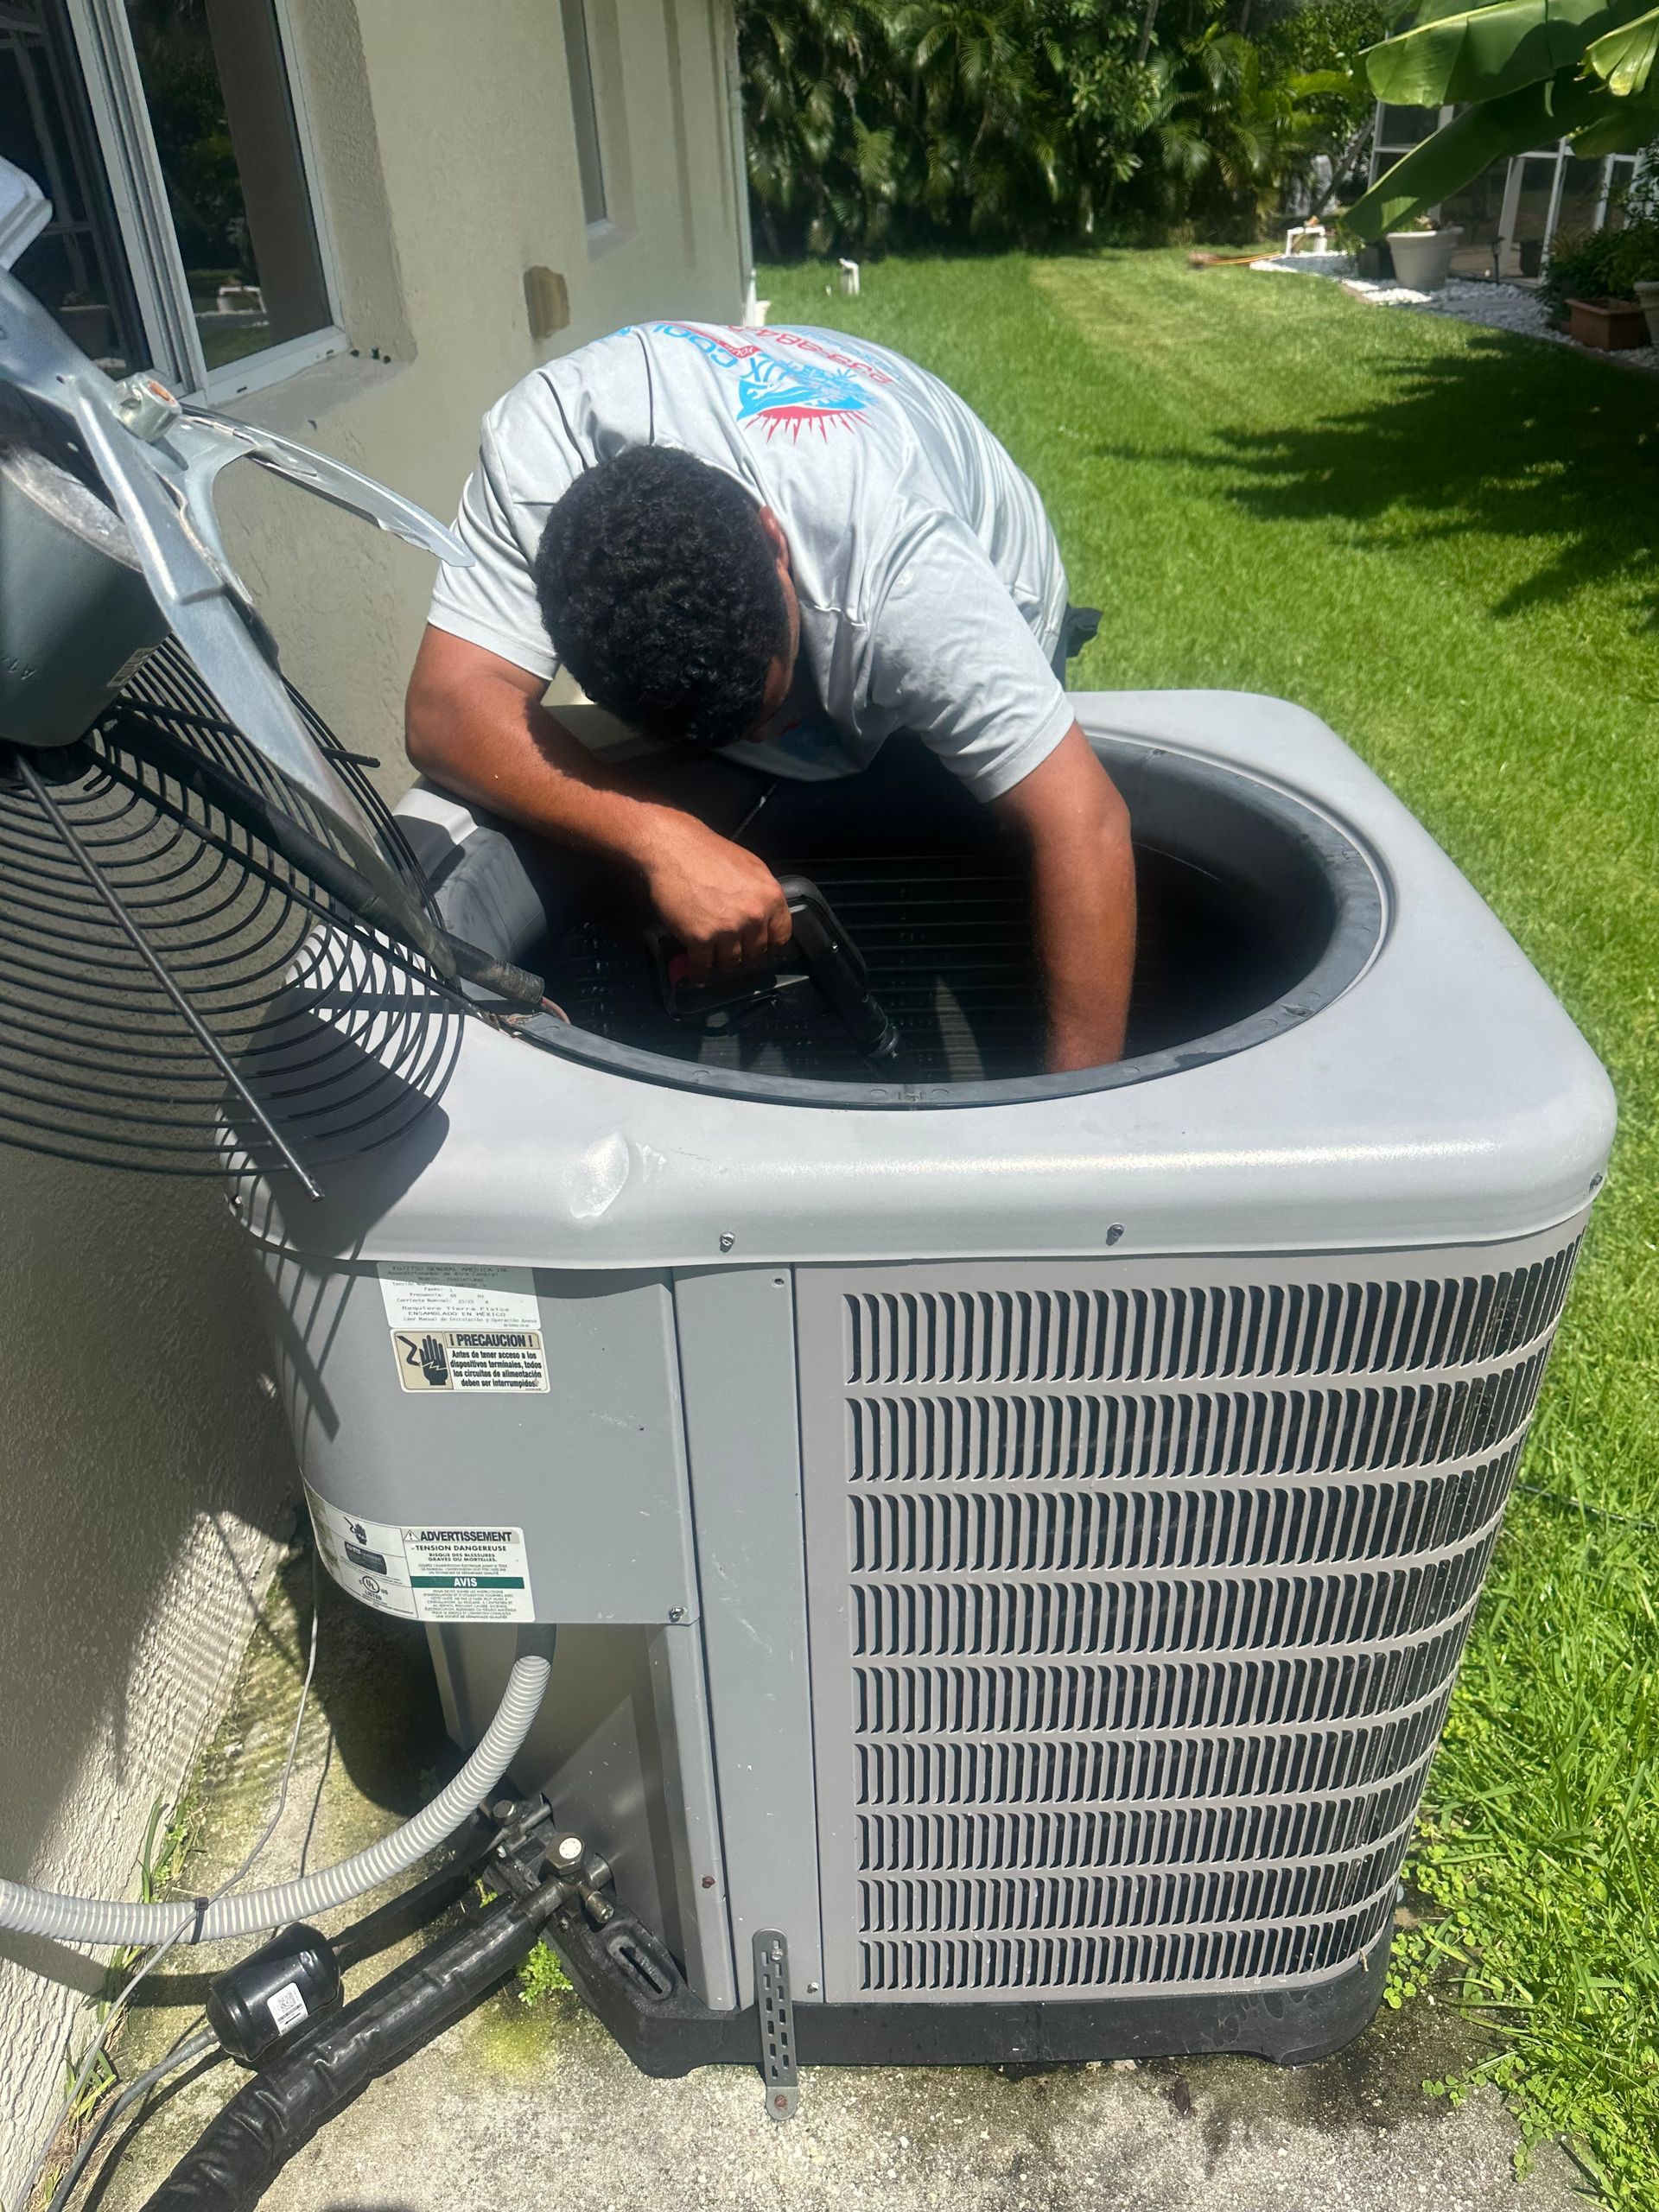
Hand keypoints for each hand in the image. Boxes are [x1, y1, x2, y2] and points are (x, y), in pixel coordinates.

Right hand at [639, 813, 792, 983]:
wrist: (674, 848)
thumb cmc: (709, 853)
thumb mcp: (751, 867)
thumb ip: (762, 895)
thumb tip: (764, 918)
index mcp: (771, 897)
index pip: (780, 936)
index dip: (767, 941)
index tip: (755, 942)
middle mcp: (754, 916)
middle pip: (755, 952)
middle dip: (742, 951)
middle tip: (728, 945)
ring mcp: (728, 929)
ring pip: (731, 963)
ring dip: (720, 961)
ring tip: (711, 954)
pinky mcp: (701, 938)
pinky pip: (703, 967)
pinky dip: (698, 970)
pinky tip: (695, 967)